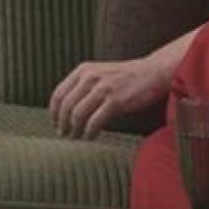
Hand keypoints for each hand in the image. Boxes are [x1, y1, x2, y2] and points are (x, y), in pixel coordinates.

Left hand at [48, 55, 172, 139]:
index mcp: (83, 70)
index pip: (59, 94)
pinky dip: (89, 132)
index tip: (55, 124)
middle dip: (62, 124)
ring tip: (76, 138)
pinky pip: (95, 122)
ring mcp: (103, 88)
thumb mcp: (100, 74)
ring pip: (77, 115)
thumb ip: (84, 86)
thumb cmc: (127, 77)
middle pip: (66, 106)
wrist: (154, 72)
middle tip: (64, 135)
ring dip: (75, 130)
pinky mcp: (116, 101)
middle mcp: (90, 77)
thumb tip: (67, 110)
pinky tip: (90, 137)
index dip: (54, 112)